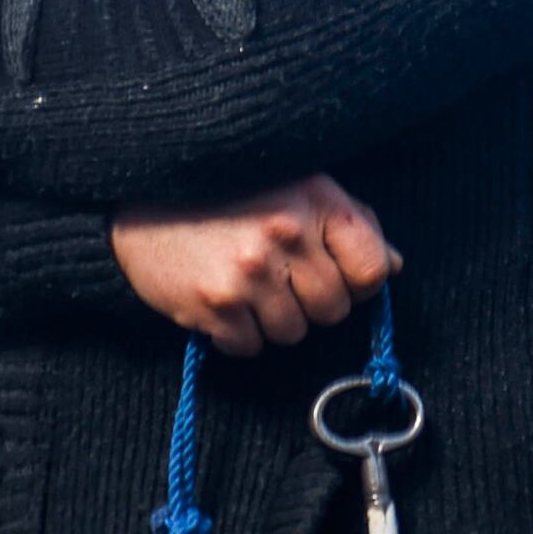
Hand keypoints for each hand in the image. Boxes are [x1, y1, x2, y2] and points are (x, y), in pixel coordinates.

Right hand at [114, 176, 397, 355]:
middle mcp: (287, 233)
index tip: (334, 275)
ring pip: (292, 333)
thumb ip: (349, 224)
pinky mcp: (214, 303)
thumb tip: (392, 267)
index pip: (372, 270)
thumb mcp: (297, 186)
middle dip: (309, 303)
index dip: (357, 283)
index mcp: (316, 199)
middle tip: (277, 278)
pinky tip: (221, 299)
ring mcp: (250, 272)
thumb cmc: (228, 190)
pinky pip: (249, 347)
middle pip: (333, 309)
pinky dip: (236, 334)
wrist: (139, 193)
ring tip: (245, 284)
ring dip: (271, 320)